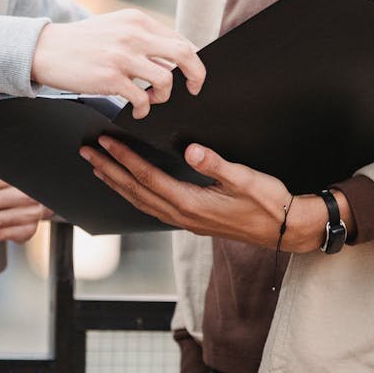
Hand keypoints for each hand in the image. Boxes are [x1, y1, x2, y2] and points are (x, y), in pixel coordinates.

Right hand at [30, 10, 205, 118]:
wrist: (45, 49)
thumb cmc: (81, 43)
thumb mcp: (114, 28)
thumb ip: (141, 37)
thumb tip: (173, 56)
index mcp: (137, 21)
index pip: (181, 39)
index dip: (194, 60)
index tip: (193, 75)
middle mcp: (133, 35)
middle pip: (184, 54)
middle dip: (196, 76)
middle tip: (193, 90)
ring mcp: (122, 56)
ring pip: (166, 79)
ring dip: (164, 96)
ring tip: (152, 100)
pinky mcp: (110, 77)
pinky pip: (142, 99)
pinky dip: (144, 109)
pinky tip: (137, 111)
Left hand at [80, 137, 330, 252]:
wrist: (287, 229)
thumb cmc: (269, 202)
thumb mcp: (246, 179)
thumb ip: (216, 164)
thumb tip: (191, 149)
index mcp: (191, 203)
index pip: (147, 178)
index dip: (124, 159)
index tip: (105, 143)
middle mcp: (182, 215)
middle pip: (135, 191)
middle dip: (108, 171)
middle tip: (87, 153)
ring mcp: (185, 221)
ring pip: (140, 202)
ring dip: (117, 183)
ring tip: (98, 167)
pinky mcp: (192, 221)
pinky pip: (153, 207)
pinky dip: (134, 194)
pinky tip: (129, 186)